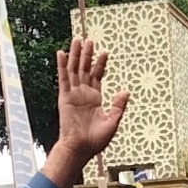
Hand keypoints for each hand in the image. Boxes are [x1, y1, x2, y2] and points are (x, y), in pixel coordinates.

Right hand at [50, 38, 129, 178]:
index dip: (100, 64)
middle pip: (85, 69)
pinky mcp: (65, 97)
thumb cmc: (96, 140)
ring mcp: (73, 94)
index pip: (97, 77)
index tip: (104, 52)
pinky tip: (62, 53)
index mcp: (95, 99)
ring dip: (76, 55)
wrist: (81, 148)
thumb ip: (118, 106)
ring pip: (74, 70)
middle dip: (87, 55)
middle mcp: (83, 94)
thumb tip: (126, 91)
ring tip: (78, 39)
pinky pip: (63, 78)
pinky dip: (62, 65)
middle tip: (89, 40)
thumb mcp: (112, 122)